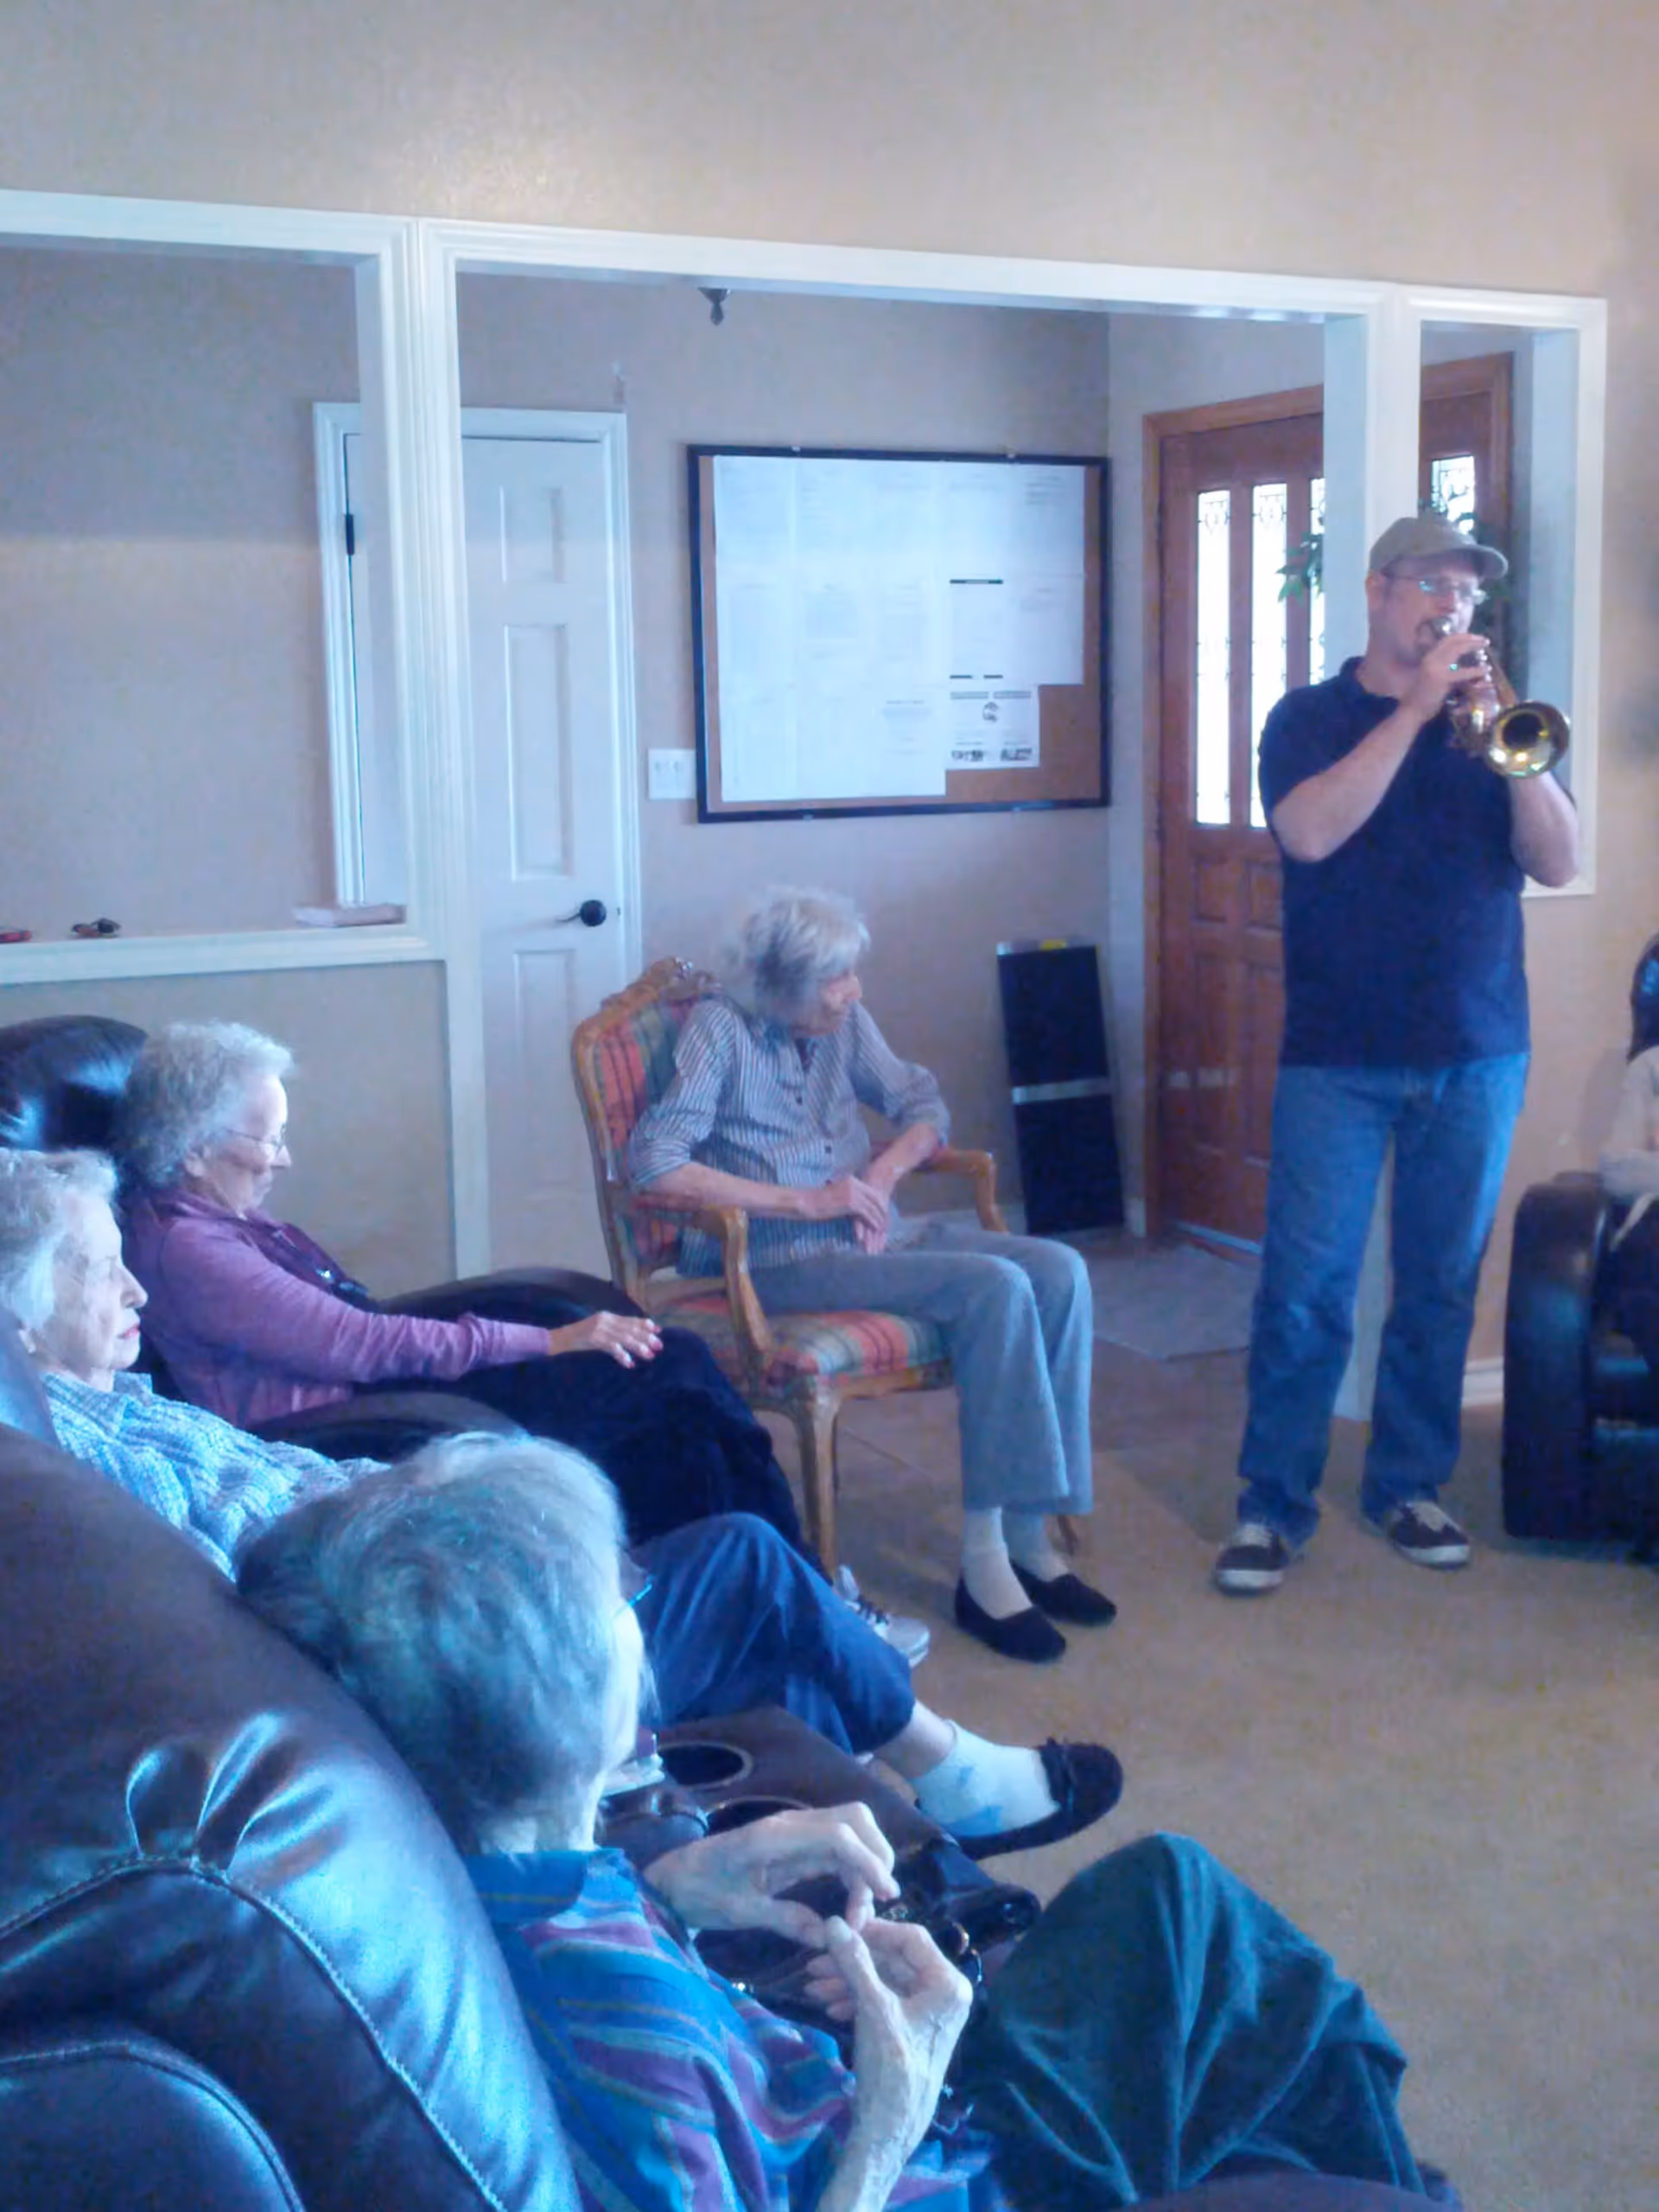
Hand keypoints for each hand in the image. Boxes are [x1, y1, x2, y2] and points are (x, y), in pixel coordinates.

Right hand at [545, 1311, 662, 1367]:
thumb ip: (613, 1331)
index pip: (630, 1319)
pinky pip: (612, 1347)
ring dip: (638, 1347)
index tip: (658, 1330)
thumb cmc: (579, 1337)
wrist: (560, 1338)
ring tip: (648, 1355)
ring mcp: (599, 1329)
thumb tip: (631, 1339)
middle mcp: (605, 1320)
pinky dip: (622, 1355)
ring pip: (624, 1337)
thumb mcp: (598, 1331)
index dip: (645, 1325)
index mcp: (607, 1316)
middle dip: (646, 1337)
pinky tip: (629, 1363)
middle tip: (658, 1346)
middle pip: (630, 1328)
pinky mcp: (593, 1339)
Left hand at [646, 1804, 898, 1939]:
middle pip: (855, 1819)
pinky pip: (838, 1847)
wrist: (674, 1878)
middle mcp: (790, 1825)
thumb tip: (829, 1937)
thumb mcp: (738, 1912)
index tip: (886, 1896)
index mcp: (775, 1837)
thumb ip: (785, 1920)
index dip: (868, 1862)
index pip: (839, 1835)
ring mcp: (795, 1831)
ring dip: (867, 1865)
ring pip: (851, 1831)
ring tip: (861, 1912)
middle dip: (876, 1855)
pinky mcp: (796, 1843)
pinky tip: (851, 1902)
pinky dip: (853, 1870)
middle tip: (877, 1903)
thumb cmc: (700, 1892)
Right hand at [801, 1175, 889, 1247]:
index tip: (884, 1213)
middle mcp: (854, 1183)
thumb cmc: (818, 1201)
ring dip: (880, 1218)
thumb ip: (849, 1195)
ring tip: (883, 1228)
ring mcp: (853, 1192)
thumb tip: (858, 1204)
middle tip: (887, 1222)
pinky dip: (873, 1222)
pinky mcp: (850, 1203)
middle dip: (883, 1211)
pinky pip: (867, 1213)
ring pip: (873, 1206)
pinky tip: (876, 1229)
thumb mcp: (836, 1194)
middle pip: (876, 1198)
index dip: (880, 1203)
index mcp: (851, 1180)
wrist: (807, 1203)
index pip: (872, 1191)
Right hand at [812, 1917, 971, 2170]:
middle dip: (854, 1961)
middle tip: (815, 1961)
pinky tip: (829, 2007)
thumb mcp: (873, 2009)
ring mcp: (927, 2012)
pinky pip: (883, 2002)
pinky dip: (857, 2000)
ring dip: (849, 1981)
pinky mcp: (911, 2029)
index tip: (839, 1928)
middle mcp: (943, 1994)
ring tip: (813, 1987)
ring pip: (885, 1981)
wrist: (891, 2130)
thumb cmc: (891, 2067)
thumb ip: (855, 1962)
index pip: (912, 1938)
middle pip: (894, 1960)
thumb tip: (833, 1922)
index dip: (875, 1930)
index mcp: (948, 1984)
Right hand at [1403, 626, 1483, 724]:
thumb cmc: (1423, 697)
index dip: (1463, 636)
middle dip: (1471, 638)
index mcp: (1429, 657)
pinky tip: (1486, 669)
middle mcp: (1431, 658)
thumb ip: (1444, 667)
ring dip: (1474, 646)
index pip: (1447, 640)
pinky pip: (1463, 672)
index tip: (1475, 637)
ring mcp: (1435, 667)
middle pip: (1453, 641)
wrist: (1413, 711)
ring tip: (1486, 648)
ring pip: (1458, 650)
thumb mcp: (1433, 676)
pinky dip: (1476, 670)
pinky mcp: (1442, 679)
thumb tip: (1461, 661)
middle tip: (1485, 640)